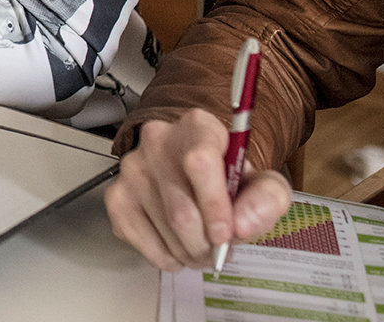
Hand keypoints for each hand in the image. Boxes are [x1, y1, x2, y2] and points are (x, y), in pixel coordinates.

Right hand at [105, 110, 291, 269]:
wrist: (194, 175)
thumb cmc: (227, 178)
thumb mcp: (261, 182)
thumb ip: (267, 198)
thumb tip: (242, 224)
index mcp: (197, 126)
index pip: (199, 161)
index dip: (214, 205)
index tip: (227, 233)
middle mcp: (157, 140)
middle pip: (181, 210)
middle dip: (207, 244)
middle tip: (220, 250)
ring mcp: (132, 168)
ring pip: (165, 230)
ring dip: (191, 253)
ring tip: (202, 247)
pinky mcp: (116, 195)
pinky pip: (143, 242)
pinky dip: (167, 257)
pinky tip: (177, 246)